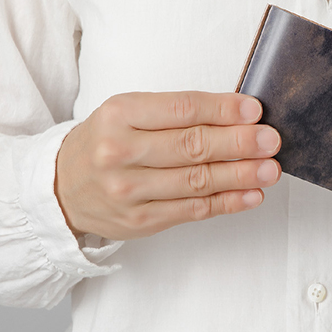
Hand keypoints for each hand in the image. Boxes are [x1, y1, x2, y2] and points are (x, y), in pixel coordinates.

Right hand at [55, 91, 281, 239]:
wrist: (60, 187)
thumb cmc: (106, 141)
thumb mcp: (128, 112)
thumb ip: (175, 112)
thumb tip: (236, 114)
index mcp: (119, 115)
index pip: (182, 110)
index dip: (223, 110)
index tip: (254, 110)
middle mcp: (120, 153)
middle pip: (192, 146)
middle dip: (239, 143)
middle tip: (271, 140)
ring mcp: (129, 191)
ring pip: (197, 181)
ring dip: (241, 175)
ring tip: (270, 168)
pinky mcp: (140, 222)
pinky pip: (193, 211)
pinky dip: (227, 202)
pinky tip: (251, 195)